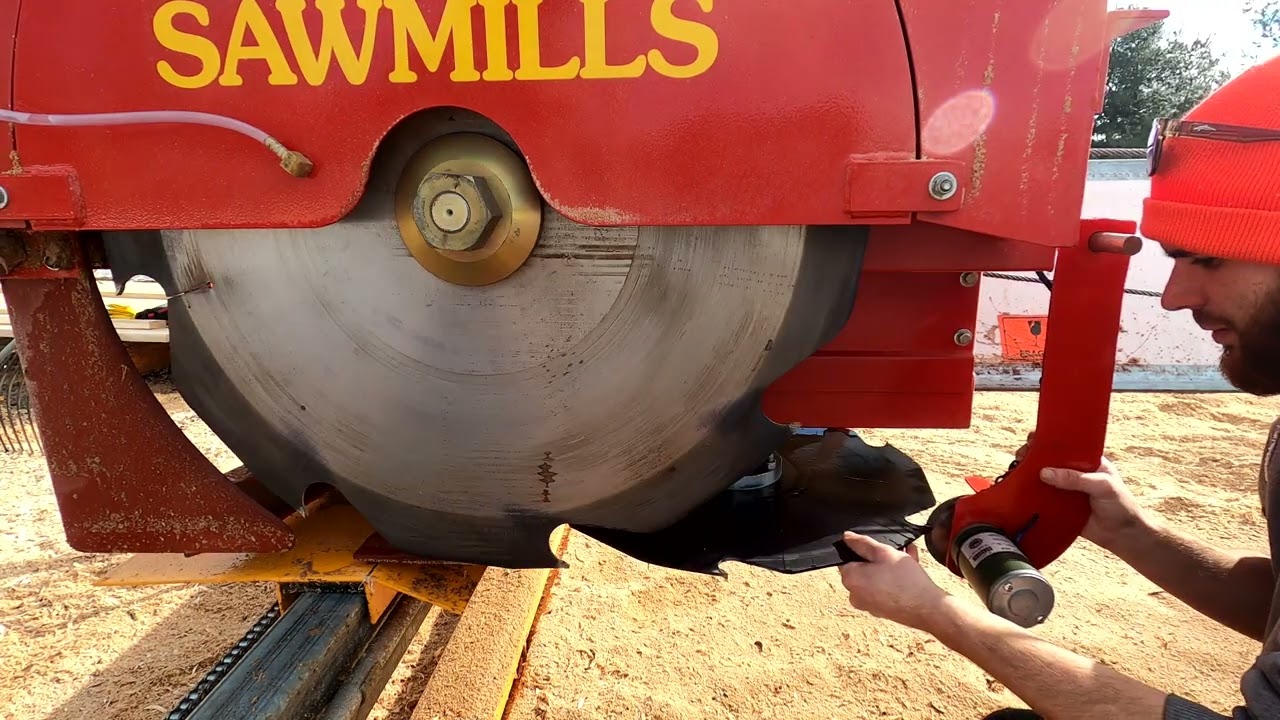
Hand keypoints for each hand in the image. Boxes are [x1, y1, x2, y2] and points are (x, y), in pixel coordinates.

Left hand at [838, 532, 948, 630]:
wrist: (928, 609)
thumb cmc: (906, 581)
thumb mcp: (884, 552)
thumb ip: (862, 543)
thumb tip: (847, 537)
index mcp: (850, 580)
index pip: (846, 558)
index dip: (862, 549)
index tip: (878, 546)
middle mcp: (855, 595)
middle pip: (863, 568)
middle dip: (881, 556)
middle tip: (898, 550)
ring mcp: (868, 604)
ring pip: (876, 577)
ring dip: (890, 565)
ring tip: (909, 556)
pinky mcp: (882, 610)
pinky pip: (883, 588)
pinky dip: (893, 579)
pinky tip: (910, 569)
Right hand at [1015, 433, 1147, 550]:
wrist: (1123, 535)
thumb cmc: (1120, 505)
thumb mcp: (1102, 485)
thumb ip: (1075, 478)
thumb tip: (1044, 473)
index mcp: (1086, 461)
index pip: (1065, 445)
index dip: (1048, 440)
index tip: (1033, 438)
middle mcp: (1073, 473)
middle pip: (1048, 460)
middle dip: (1033, 455)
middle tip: (1022, 454)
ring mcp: (1064, 490)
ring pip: (1042, 478)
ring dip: (1028, 473)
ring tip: (1015, 469)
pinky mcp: (1058, 506)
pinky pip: (1041, 498)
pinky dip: (1030, 495)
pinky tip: (1018, 490)